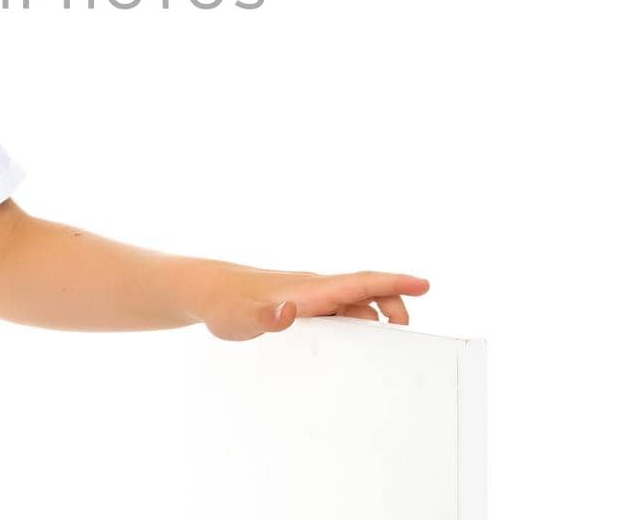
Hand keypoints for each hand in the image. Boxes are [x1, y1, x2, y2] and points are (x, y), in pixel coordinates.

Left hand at [189, 264, 430, 341]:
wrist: (208, 292)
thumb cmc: (227, 304)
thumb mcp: (243, 317)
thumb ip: (267, 317)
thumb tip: (289, 312)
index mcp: (311, 289)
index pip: (361, 282)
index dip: (394, 283)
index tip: (424, 284)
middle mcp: (316, 289)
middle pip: (366, 294)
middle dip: (393, 307)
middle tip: (406, 335)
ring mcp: (311, 298)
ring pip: (353, 306)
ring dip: (373, 321)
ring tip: (386, 348)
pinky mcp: (303, 307)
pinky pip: (338, 315)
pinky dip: (354, 327)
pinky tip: (352, 348)